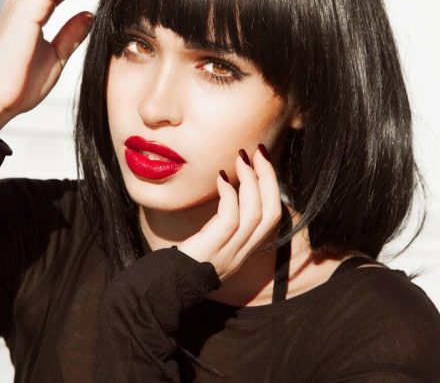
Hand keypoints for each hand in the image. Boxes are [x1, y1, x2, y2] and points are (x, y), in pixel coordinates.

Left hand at [177, 145, 282, 280]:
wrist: (165, 287)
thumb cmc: (184, 260)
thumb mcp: (212, 241)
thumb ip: (224, 221)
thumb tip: (228, 186)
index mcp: (245, 249)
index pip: (273, 217)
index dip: (273, 186)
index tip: (262, 160)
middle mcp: (242, 252)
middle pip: (271, 213)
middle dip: (269, 179)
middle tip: (258, 152)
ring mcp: (229, 252)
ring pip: (255, 214)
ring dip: (250, 182)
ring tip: (240, 159)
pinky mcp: (213, 249)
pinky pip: (230, 219)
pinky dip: (229, 195)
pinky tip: (221, 179)